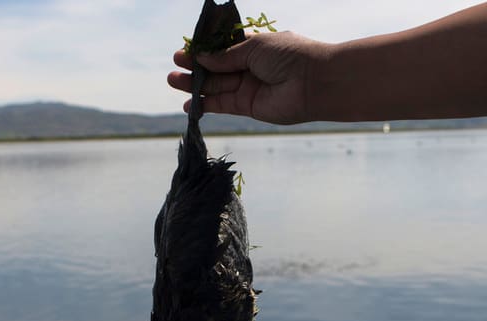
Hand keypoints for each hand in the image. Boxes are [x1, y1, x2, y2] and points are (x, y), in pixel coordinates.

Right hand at [167, 32, 331, 124]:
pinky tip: (189, 104)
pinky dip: (205, 105)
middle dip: (195, 68)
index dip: (204, 50)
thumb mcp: (253, 48)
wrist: (313, 82)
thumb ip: (225, 57)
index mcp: (253, 47)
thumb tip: (201, 58)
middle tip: (174, 67)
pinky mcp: (248, 106)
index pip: (223, 49)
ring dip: (195, 86)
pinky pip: (222, 105)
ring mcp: (248, 87)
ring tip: (172, 81)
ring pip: (216, 86)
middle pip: (216, 68)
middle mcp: (249, 67)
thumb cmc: (289, 56)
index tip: (185, 50)